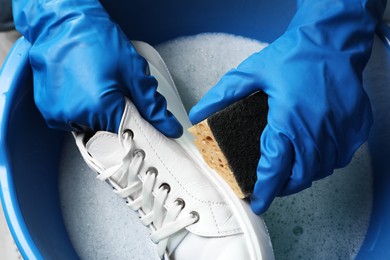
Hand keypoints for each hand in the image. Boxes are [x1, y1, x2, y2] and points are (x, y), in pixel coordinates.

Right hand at [13, 0, 181, 135]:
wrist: (63, 24)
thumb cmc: (97, 40)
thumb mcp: (133, 72)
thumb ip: (152, 106)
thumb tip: (169, 127)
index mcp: (99, 107)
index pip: (129, 136)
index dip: (140, 129)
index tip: (146, 125)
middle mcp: (75, 116)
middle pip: (109, 133)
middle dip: (119, 118)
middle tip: (117, 94)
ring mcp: (58, 115)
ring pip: (91, 129)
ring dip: (100, 115)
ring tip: (99, 88)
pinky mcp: (48, 111)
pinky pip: (73, 122)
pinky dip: (83, 111)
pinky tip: (85, 90)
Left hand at [189, 0, 384, 213]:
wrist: (334, 41)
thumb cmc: (296, 55)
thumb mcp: (252, 71)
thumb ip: (224, 95)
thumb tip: (199, 113)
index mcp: (288, 121)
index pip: (274, 167)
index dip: (264, 190)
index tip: (258, 203)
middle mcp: (316, 131)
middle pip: (299, 176)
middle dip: (283, 187)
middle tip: (272, 185)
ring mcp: (340, 131)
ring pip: (321, 170)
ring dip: (303, 175)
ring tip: (290, 170)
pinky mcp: (355, 128)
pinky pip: (341, 158)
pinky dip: (325, 162)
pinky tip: (315, 153)